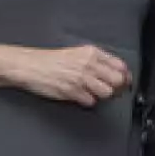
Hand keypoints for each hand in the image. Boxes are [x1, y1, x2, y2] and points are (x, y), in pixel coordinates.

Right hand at [4, 45, 130, 106]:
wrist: (29, 65)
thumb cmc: (51, 61)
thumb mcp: (77, 53)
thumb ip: (97, 61)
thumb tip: (116, 72)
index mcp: (92, 53)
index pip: (120, 65)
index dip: (125, 76)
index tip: (124, 82)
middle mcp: (89, 64)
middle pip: (118, 80)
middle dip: (117, 88)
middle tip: (112, 91)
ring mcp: (81, 78)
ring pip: (107, 93)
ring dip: (102, 96)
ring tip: (92, 93)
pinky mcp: (72, 91)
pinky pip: (90, 102)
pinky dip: (87, 101)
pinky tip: (80, 96)